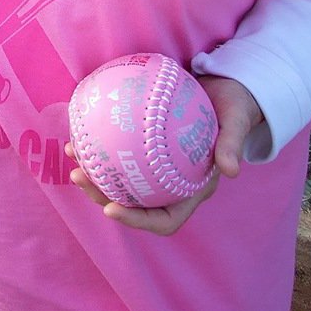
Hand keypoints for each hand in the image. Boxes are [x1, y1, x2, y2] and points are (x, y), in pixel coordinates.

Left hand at [65, 76, 263, 235]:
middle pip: (133, 203)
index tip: (111, 209)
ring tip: (73, 151)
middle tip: (79, 175)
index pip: (164, 220)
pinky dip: (102, 142)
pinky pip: (121, 150)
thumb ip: (232, 144)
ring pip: (121, 178)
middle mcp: (171, 183)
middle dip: (102, 195)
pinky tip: (83, 127)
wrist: (225, 89)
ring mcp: (157, 166)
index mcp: (192, 189)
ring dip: (95, 170)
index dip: (137, 221)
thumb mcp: (237, 122)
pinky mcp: (147, 145)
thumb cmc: (233, 109)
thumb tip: (231, 170)